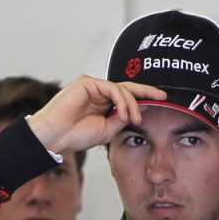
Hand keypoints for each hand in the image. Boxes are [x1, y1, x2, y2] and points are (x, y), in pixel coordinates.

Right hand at [26, 75, 166, 152]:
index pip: (127, 96)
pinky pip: (112, 88)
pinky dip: (122, 100)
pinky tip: (123, 113)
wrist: (57, 137)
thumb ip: (122, 117)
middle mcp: (98, 93)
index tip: (161, 99)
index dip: (144, 97)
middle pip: (127, 88)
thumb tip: (139, 109)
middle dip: (146, 92)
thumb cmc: (77, 135)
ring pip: (122, 89)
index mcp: (103, 103)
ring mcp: (92, 86)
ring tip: (134, 119)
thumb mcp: (108, 129)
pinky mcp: (87, 82)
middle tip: (161, 97)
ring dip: (131, 105)